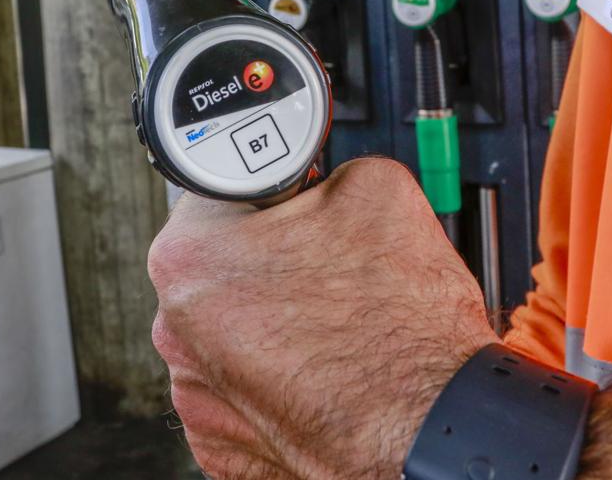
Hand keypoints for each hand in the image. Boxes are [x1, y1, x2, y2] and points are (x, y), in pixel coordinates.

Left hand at [148, 157, 496, 478]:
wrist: (436, 427)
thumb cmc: (403, 330)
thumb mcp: (376, 187)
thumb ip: (324, 170)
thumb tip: (318, 179)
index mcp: (190, 255)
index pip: (219, 190)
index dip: (269, 191)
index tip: (296, 206)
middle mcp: (175, 329)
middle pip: (224, 265)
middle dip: (272, 258)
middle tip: (327, 266)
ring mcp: (197, 394)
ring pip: (234, 330)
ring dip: (273, 321)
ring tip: (333, 324)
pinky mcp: (221, 441)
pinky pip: (244, 387)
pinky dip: (278, 376)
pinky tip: (323, 368)